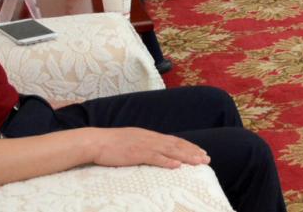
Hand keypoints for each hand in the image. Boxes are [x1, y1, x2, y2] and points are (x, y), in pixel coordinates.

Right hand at [89, 127, 210, 168]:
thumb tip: (153, 150)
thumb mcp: (132, 140)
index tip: (200, 152)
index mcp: (149, 136)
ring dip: (187, 157)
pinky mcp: (137, 154)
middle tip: (207, 159)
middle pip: (177, 145)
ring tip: (199, 162)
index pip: (174, 141)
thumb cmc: (111, 144)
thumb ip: (144, 144)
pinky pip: (155, 158)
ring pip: (171, 151)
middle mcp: (151, 139)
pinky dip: (167, 162)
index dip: (188, 146)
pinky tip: (177, 166)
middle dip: (193, 152)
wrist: (96, 142)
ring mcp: (145, 146)